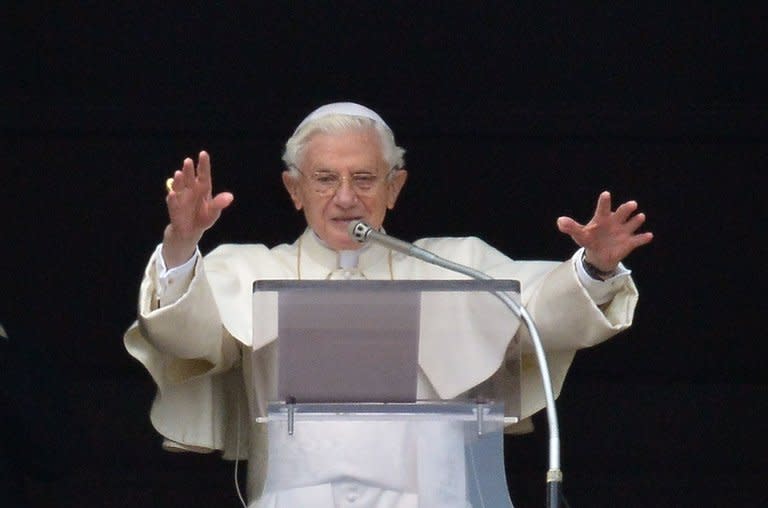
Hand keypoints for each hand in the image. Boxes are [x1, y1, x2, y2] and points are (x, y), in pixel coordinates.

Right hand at [162, 151, 233, 266]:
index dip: (203, 164)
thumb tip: (230, 197)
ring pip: (179, 186)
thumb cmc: (203, 218)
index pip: (203, 174)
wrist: (191, 231)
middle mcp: (190, 189)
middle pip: (190, 177)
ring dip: (178, 180)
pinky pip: (172, 201)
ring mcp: (181, 197)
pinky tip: (172, 194)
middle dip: (189, 170)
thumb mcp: (214, 212)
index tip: (203, 154)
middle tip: (188, 161)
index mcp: (202, 188)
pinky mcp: (174, 207)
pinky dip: (172, 197)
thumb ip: (219, 204)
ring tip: (179, 173)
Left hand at [556, 191, 652, 271]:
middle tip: (632, 204)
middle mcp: (615, 222)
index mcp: (602, 218)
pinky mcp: (629, 242)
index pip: (603, 208)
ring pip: (632, 224)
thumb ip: (571, 227)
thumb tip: (559, 221)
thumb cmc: (590, 240)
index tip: (606, 194)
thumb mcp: (579, 235)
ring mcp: (623, 231)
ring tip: (640, 217)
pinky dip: (643, 238)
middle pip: (622, 213)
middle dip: (626, 209)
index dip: (604, 202)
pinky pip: (638, 240)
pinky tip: (648, 236)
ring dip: (636, 220)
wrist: (599, 255)